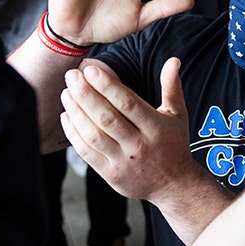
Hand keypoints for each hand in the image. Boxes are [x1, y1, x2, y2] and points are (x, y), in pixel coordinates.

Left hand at [60, 57, 202, 202]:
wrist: (174, 185)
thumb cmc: (173, 145)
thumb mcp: (178, 115)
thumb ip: (171, 87)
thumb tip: (173, 60)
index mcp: (155, 128)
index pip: (128, 104)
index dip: (107, 85)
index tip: (90, 69)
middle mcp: (139, 146)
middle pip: (107, 118)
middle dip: (85, 94)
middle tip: (71, 76)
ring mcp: (123, 162)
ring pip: (93, 135)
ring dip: (76, 112)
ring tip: (66, 93)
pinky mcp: (110, 175)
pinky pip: (86, 153)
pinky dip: (74, 133)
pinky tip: (67, 116)